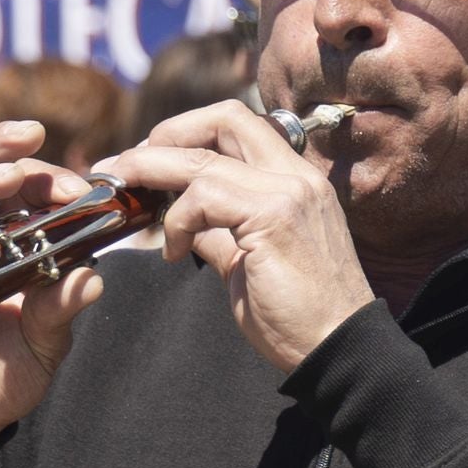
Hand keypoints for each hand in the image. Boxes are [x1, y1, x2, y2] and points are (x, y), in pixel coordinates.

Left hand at [100, 102, 376, 376]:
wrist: (339, 349)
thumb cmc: (300, 316)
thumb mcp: (249, 261)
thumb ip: (220, 232)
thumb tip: (182, 221)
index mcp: (297, 181)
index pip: (238, 124)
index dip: (187, 132)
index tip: (150, 159)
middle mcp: (297, 176)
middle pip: (223, 117)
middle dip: (165, 135)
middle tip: (128, 168)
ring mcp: (289, 193)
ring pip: (201, 157)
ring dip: (152, 175)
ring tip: (132, 204)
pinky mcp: (274, 218)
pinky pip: (203, 197)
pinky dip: (176, 219)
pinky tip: (173, 251)